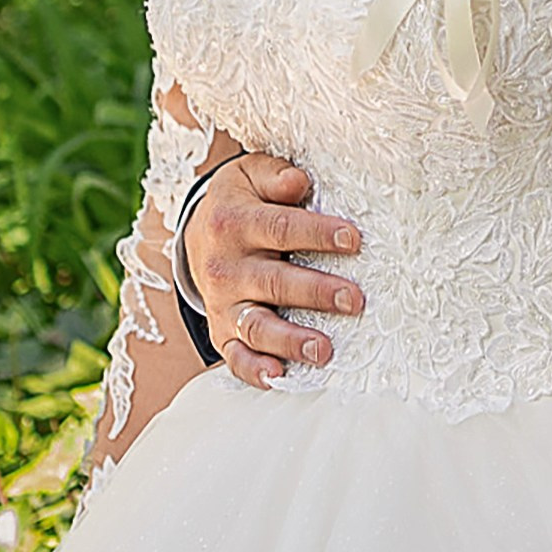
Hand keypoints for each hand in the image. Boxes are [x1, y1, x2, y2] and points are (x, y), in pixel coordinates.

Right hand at [186, 154, 363, 386]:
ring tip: (324, 349)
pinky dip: (254, 370)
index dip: (317, 234)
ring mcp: (223, 303)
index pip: (279, 228)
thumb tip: (297, 181)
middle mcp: (226, 267)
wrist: (197, 233)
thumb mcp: (249, 175)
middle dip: (315, 292)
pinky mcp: (222, 330)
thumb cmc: (240, 201)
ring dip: (290, 340)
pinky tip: (279, 376)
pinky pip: (235, 356)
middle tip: (354, 300)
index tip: (353, 239)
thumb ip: (274, 175)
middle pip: (273, 281)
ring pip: (255, 325)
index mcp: (234, 222)